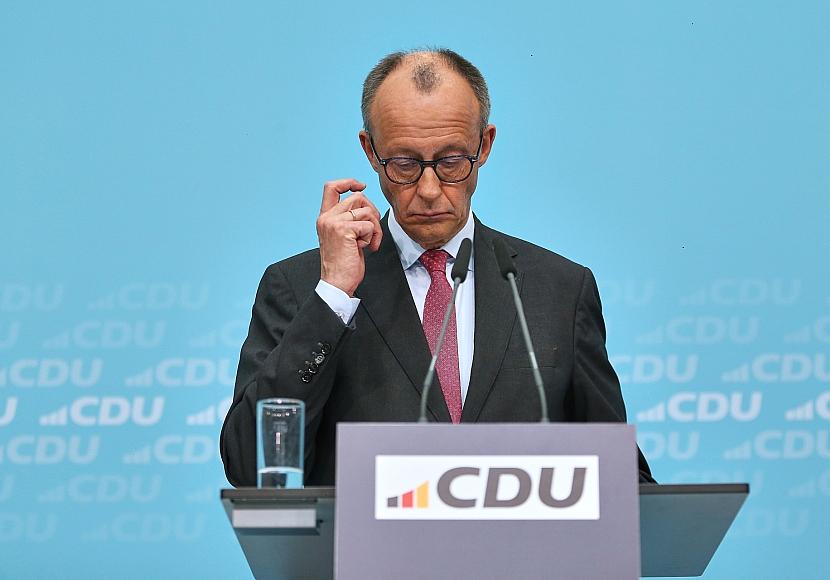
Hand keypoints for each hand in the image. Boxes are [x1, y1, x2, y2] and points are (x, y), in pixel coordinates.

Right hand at [316, 178, 381, 296]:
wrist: (337, 283)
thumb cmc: (343, 264)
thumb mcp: (343, 236)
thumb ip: (348, 219)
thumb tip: (366, 205)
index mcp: (325, 217)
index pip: (331, 187)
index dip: (348, 182)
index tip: (361, 186)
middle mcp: (326, 217)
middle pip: (357, 197)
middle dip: (372, 212)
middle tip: (373, 231)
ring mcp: (333, 223)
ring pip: (365, 210)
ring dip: (374, 227)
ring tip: (369, 242)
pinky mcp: (343, 230)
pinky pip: (369, 225)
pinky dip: (373, 237)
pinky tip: (366, 248)